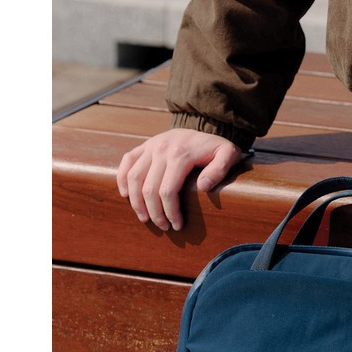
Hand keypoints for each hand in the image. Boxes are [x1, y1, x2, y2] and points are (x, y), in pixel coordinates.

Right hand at [116, 129, 248, 230]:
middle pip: (149, 189)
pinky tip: (126, 196)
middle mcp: (161, 149)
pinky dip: (122, 179)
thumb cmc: (216, 147)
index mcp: (181, 154)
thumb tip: (203, 187)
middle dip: (155, 213)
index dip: (170, 212)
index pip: (168, 191)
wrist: (204, 125)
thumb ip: (220, 169)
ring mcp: (150, 146)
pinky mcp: (144, 145)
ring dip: (137, 202)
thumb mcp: (229, 154)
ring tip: (145, 218)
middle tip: (164, 227)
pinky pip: (126, 162)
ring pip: (134, 178)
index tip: (177, 225)